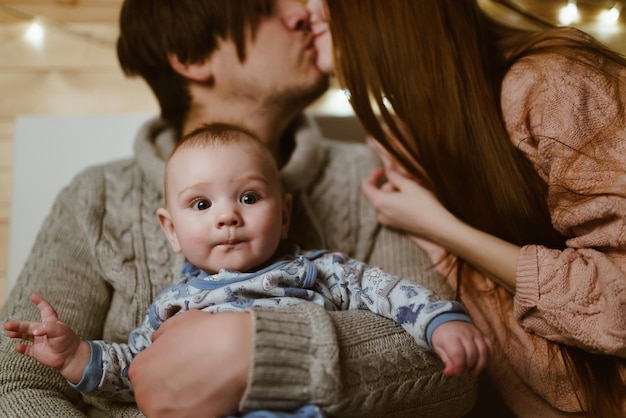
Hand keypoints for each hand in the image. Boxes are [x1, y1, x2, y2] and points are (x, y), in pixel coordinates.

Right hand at [3, 293, 88, 381]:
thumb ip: (47, 328)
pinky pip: (27, 349)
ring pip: (25, 336)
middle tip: (7, 325)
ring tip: (9, 333)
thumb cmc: (67, 341)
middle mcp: (44, 331)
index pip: (45, 310)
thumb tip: (34, 331)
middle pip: (29, 325)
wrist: (71, 357)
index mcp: (51, 323)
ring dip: (17, 334)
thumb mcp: (60, 331)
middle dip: (18, 325)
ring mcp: (40, 341)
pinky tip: (17, 346)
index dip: (40, 303)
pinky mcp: (38, 352)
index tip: (33, 296)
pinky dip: (21, 348)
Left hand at [129, 309, 251, 417]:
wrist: (242, 353)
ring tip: (203, 387)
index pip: (145, 372)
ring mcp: (164, 415)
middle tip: (193, 375)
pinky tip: (209, 397)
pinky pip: (186, 416)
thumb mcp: (182, 321)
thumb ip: (163, 333)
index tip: (180, 364)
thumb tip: (160, 341)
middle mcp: (146, 395)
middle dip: (171, 385)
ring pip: (168, 409)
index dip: (165, 366)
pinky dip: (196, 410)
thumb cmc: (212, 334)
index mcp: (140, 368)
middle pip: (154, 393)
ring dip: (182, 400)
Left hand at [361, 166, 458, 241]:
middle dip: (393, 183)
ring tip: (416, 186)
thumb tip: (387, 169)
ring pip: (387, 200)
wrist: (437, 227)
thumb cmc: (424, 205)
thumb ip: (395, 176)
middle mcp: (380, 213)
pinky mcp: (395, 225)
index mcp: (380, 202)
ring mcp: (387, 221)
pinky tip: (415, 197)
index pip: (366, 186)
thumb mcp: (409, 186)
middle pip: (380, 192)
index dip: (374, 175)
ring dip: (399, 191)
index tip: (384, 170)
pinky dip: (400, 200)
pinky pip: (392, 208)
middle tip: (411, 177)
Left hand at [430, 321, 491, 376]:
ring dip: (480, 365)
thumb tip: (449, 373)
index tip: (457, 372)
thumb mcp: (439, 348)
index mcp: (450, 336)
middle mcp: (464, 333)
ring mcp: (475, 333)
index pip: (458, 354)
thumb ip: (446, 361)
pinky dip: (488, 359)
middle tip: (463, 371)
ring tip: (472, 371)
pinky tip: (481, 364)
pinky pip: (490, 348)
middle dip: (468, 367)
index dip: (459, 367)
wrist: (448, 322)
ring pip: (483, 352)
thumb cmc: (443, 338)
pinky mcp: (483, 335)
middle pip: (472, 354)